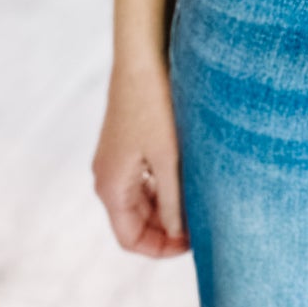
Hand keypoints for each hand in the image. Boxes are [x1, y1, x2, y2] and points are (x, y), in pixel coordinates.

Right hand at [92, 56, 188, 258]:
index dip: (160, 248)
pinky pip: (140, 179)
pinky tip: (186, 180)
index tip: (193, 244)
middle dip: (165, 229)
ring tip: (198, 205)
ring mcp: (113, 160)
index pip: (129, 238)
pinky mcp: (124, 144)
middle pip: (133, 221)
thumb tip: (178, 234)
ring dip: (164, 208)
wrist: (141, 58)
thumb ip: (171, 200)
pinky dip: (161, 188)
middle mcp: (106, 177)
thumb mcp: (167, 158)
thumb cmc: (154, 105)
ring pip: (138, 200)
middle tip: (201, 226)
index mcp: (110, 186)